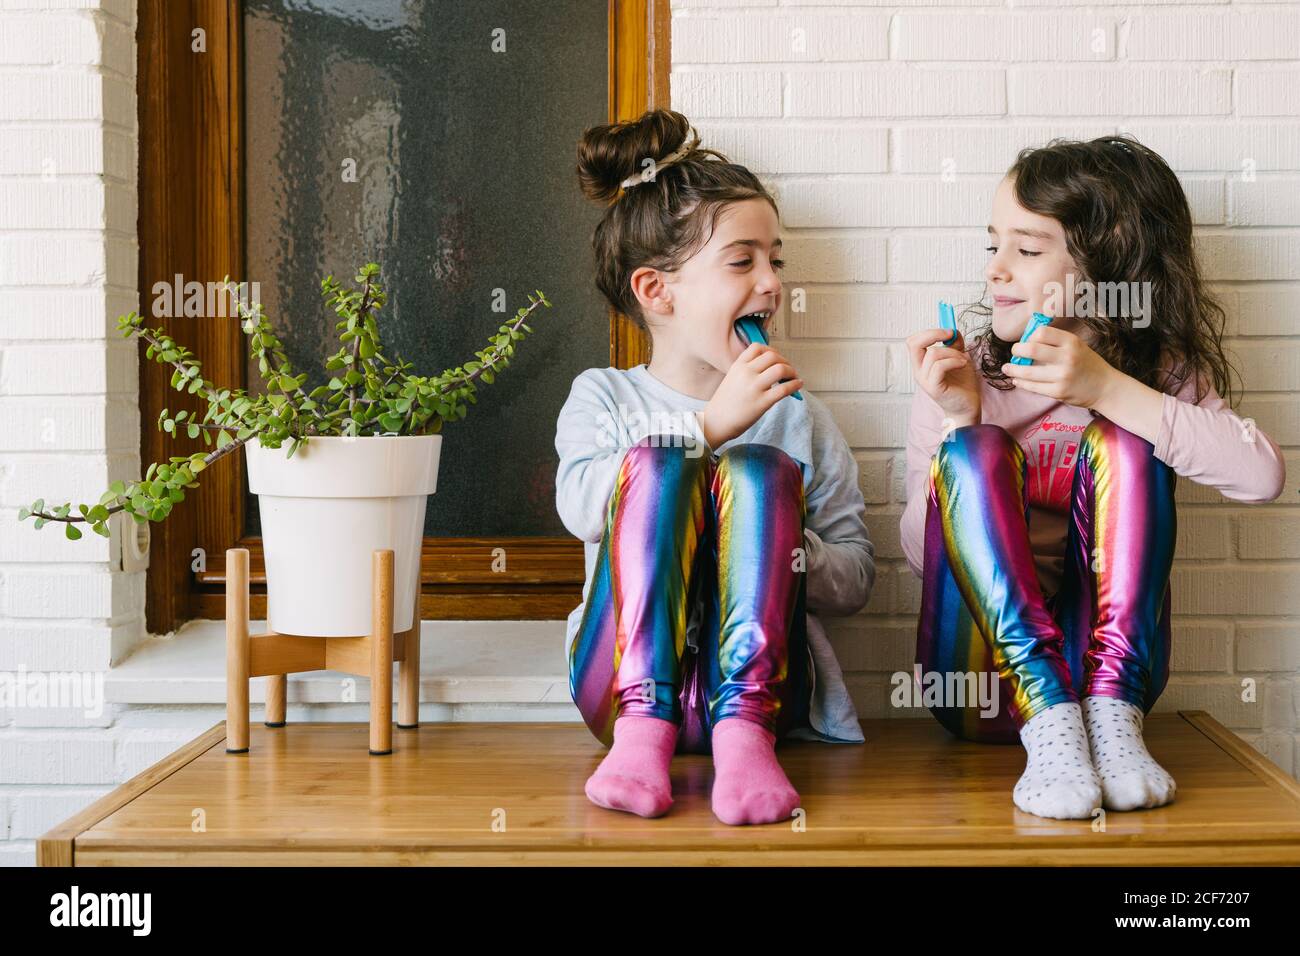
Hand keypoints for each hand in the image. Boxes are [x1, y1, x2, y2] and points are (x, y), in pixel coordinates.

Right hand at [698, 343, 802, 447]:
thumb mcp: (731, 378)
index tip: (777, 358)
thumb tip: (769, 367)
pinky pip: (784, 389)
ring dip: (792, 371)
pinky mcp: (762, 402)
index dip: (772, 351)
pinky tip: (798, 385)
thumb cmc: (724, 403)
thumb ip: (746, 370)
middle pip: (773, 356)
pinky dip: (795, 385)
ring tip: (794, 377)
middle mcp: (746, 373)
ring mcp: (754, 387)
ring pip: (780, 369)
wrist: (715, 422)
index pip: (757, 347)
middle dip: (785, 361)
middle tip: (789, 370)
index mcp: (738, 366)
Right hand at [906, 327, 980, 426]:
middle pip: (913, 344)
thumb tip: (953, 331)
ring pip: (933, 354)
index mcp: (922, 364)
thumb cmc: (962, 385)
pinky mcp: (934, 388)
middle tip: (950, 335)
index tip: (948, 332)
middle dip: (933, 334)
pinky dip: (954, 361)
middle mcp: (919, 371)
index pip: (913, 341)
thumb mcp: (958, 358)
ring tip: (962, 359)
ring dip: (952, 352)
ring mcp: (925, 380)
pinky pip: (939, 366)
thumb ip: (954, 345)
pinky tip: (962, 364)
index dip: (929, 332)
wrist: (967, 407)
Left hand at [1000, 325, 1116, 407]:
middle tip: (1014, 352)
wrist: (1105, 387)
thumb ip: (1056, 342)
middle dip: (1017, 350)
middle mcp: (1067, 357)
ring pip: (1028, 372)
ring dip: (1013, 369)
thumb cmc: (1087, 364)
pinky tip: (1017, 380)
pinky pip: (1033, 387)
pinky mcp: (1058, 392)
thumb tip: (1027, 340)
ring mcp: (1062, 376)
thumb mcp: (1077, 346)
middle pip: (1031, 349)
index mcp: (1071, 342)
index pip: (1042, 332)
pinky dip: (1022, 383)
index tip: (1027, 341)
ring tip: (1006, 368)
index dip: (1030, 336)